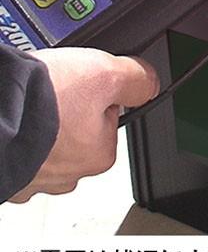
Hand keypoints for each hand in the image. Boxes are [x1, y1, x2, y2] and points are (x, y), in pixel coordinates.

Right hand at [9, 47, 158, 201]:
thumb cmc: (39, 103)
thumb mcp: (105, 73)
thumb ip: (135, 79)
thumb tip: (149, 83)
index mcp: (98, 155)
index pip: (109, 116)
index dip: (95, 93)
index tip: (79, 85)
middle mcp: (66, 176)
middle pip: (77, 131)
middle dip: (66, 110)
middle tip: (50, 92)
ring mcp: (31, 178)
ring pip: (44, 142)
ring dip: (36, 123)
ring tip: (26, 104)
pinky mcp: (4, 173)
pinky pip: (15, 148)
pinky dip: (13, 133)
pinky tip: (10, 116)